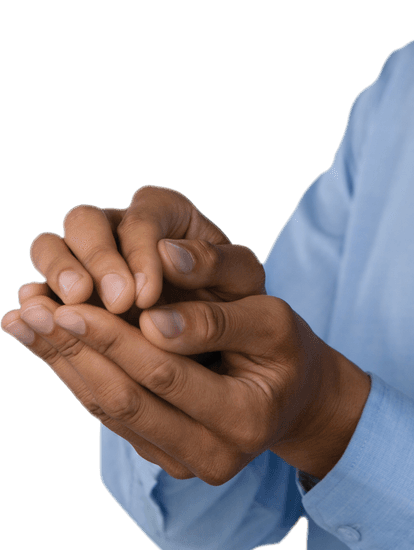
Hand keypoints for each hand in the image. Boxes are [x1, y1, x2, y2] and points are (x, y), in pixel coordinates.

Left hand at [2, 291, 370, 482]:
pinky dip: (77, 375)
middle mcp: (212, 455)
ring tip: (26, 321)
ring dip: (63, 364)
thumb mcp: (273, 320)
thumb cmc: (288, 348)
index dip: (116, 337)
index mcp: (245, 418)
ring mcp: (184, 463)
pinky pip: (112, 415)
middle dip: (76, 350)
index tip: (71, 300)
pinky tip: (50, 342)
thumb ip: (218, 318)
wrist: (298, 396)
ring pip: (110, 411)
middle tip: (32, 309)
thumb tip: (152, 316)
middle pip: (126, 399)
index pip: (166, 374)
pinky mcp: (163, 457)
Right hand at [24, 185, 264, 317]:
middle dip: (97, 259)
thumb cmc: (234, 300)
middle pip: (85, 221)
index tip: (148, 295)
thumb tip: (170, 255)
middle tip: (117, 303)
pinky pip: (38, 288)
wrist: (219, 339)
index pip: (142, 217)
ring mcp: (86, 258)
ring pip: (51, 245)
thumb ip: (215, 264)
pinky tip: (39, 323)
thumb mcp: (242, 280)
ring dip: (58, 274)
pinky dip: (36, 303)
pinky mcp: (65, 294)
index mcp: (165, 210)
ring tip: (75, 308)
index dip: (140, 253)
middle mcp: (117, 226)